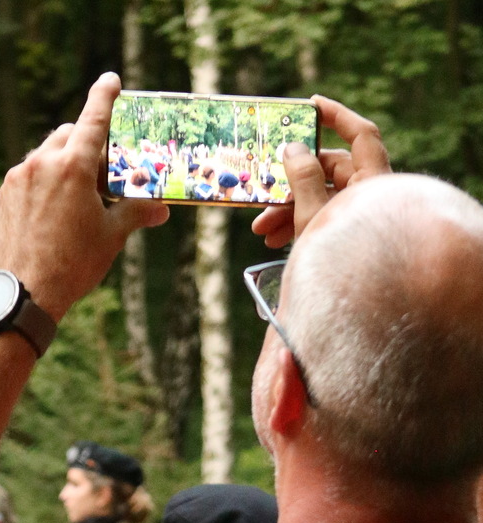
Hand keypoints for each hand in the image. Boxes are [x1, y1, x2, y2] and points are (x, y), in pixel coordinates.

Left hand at [0, 72, 169, 320]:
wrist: (25, 292)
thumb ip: (136, 212)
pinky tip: (54, 209)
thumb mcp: (111, 236)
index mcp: (72, 166)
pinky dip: (44, 180)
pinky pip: (29, 174)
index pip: (93, 119)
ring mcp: (18, 178)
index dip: (104, 96)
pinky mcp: (4, 194)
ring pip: (46, 153)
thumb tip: (161, 210)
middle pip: (69, 134)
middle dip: (87, 143)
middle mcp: (42, 163)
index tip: (110, 80)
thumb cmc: (73, 264)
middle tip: (103, 172)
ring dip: (64, 162)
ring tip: (78, 195)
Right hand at [252, 95, 391, 247]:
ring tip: (261, 231)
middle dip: (290, 183)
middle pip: (328, 170)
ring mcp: (359, 215)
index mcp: (373, 181)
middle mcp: (370, 194)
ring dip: (286, 209)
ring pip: (319, 197)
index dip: (337, 115)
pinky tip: (273, 240)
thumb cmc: (340, 258)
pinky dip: (296, 224)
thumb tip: (292, 147)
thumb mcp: (314, 215)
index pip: (360, 134)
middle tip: (263, 195)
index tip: (309, 105)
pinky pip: (320, 218)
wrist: (362, 305)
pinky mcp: (348, 234)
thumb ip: (303, 177)